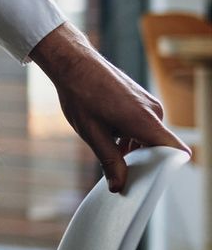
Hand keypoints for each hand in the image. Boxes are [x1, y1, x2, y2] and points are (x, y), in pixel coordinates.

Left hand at [31, 24, 187, 192]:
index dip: (166, 170)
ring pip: (150, 136)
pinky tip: (110, 137)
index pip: (175, 152)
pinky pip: (145, 125)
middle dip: (144, 161)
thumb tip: (118, 186)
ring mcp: (150, 104)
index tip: (149, 180)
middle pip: (161, 147)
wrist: (73, 62)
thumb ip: (110, 162)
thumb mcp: (93, 134)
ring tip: (109, 148)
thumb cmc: (81, 94)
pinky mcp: (142, 100)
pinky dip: (132, 135)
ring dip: (134, 147)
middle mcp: (154, 112)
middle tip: (121, 171)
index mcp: (145, 121)